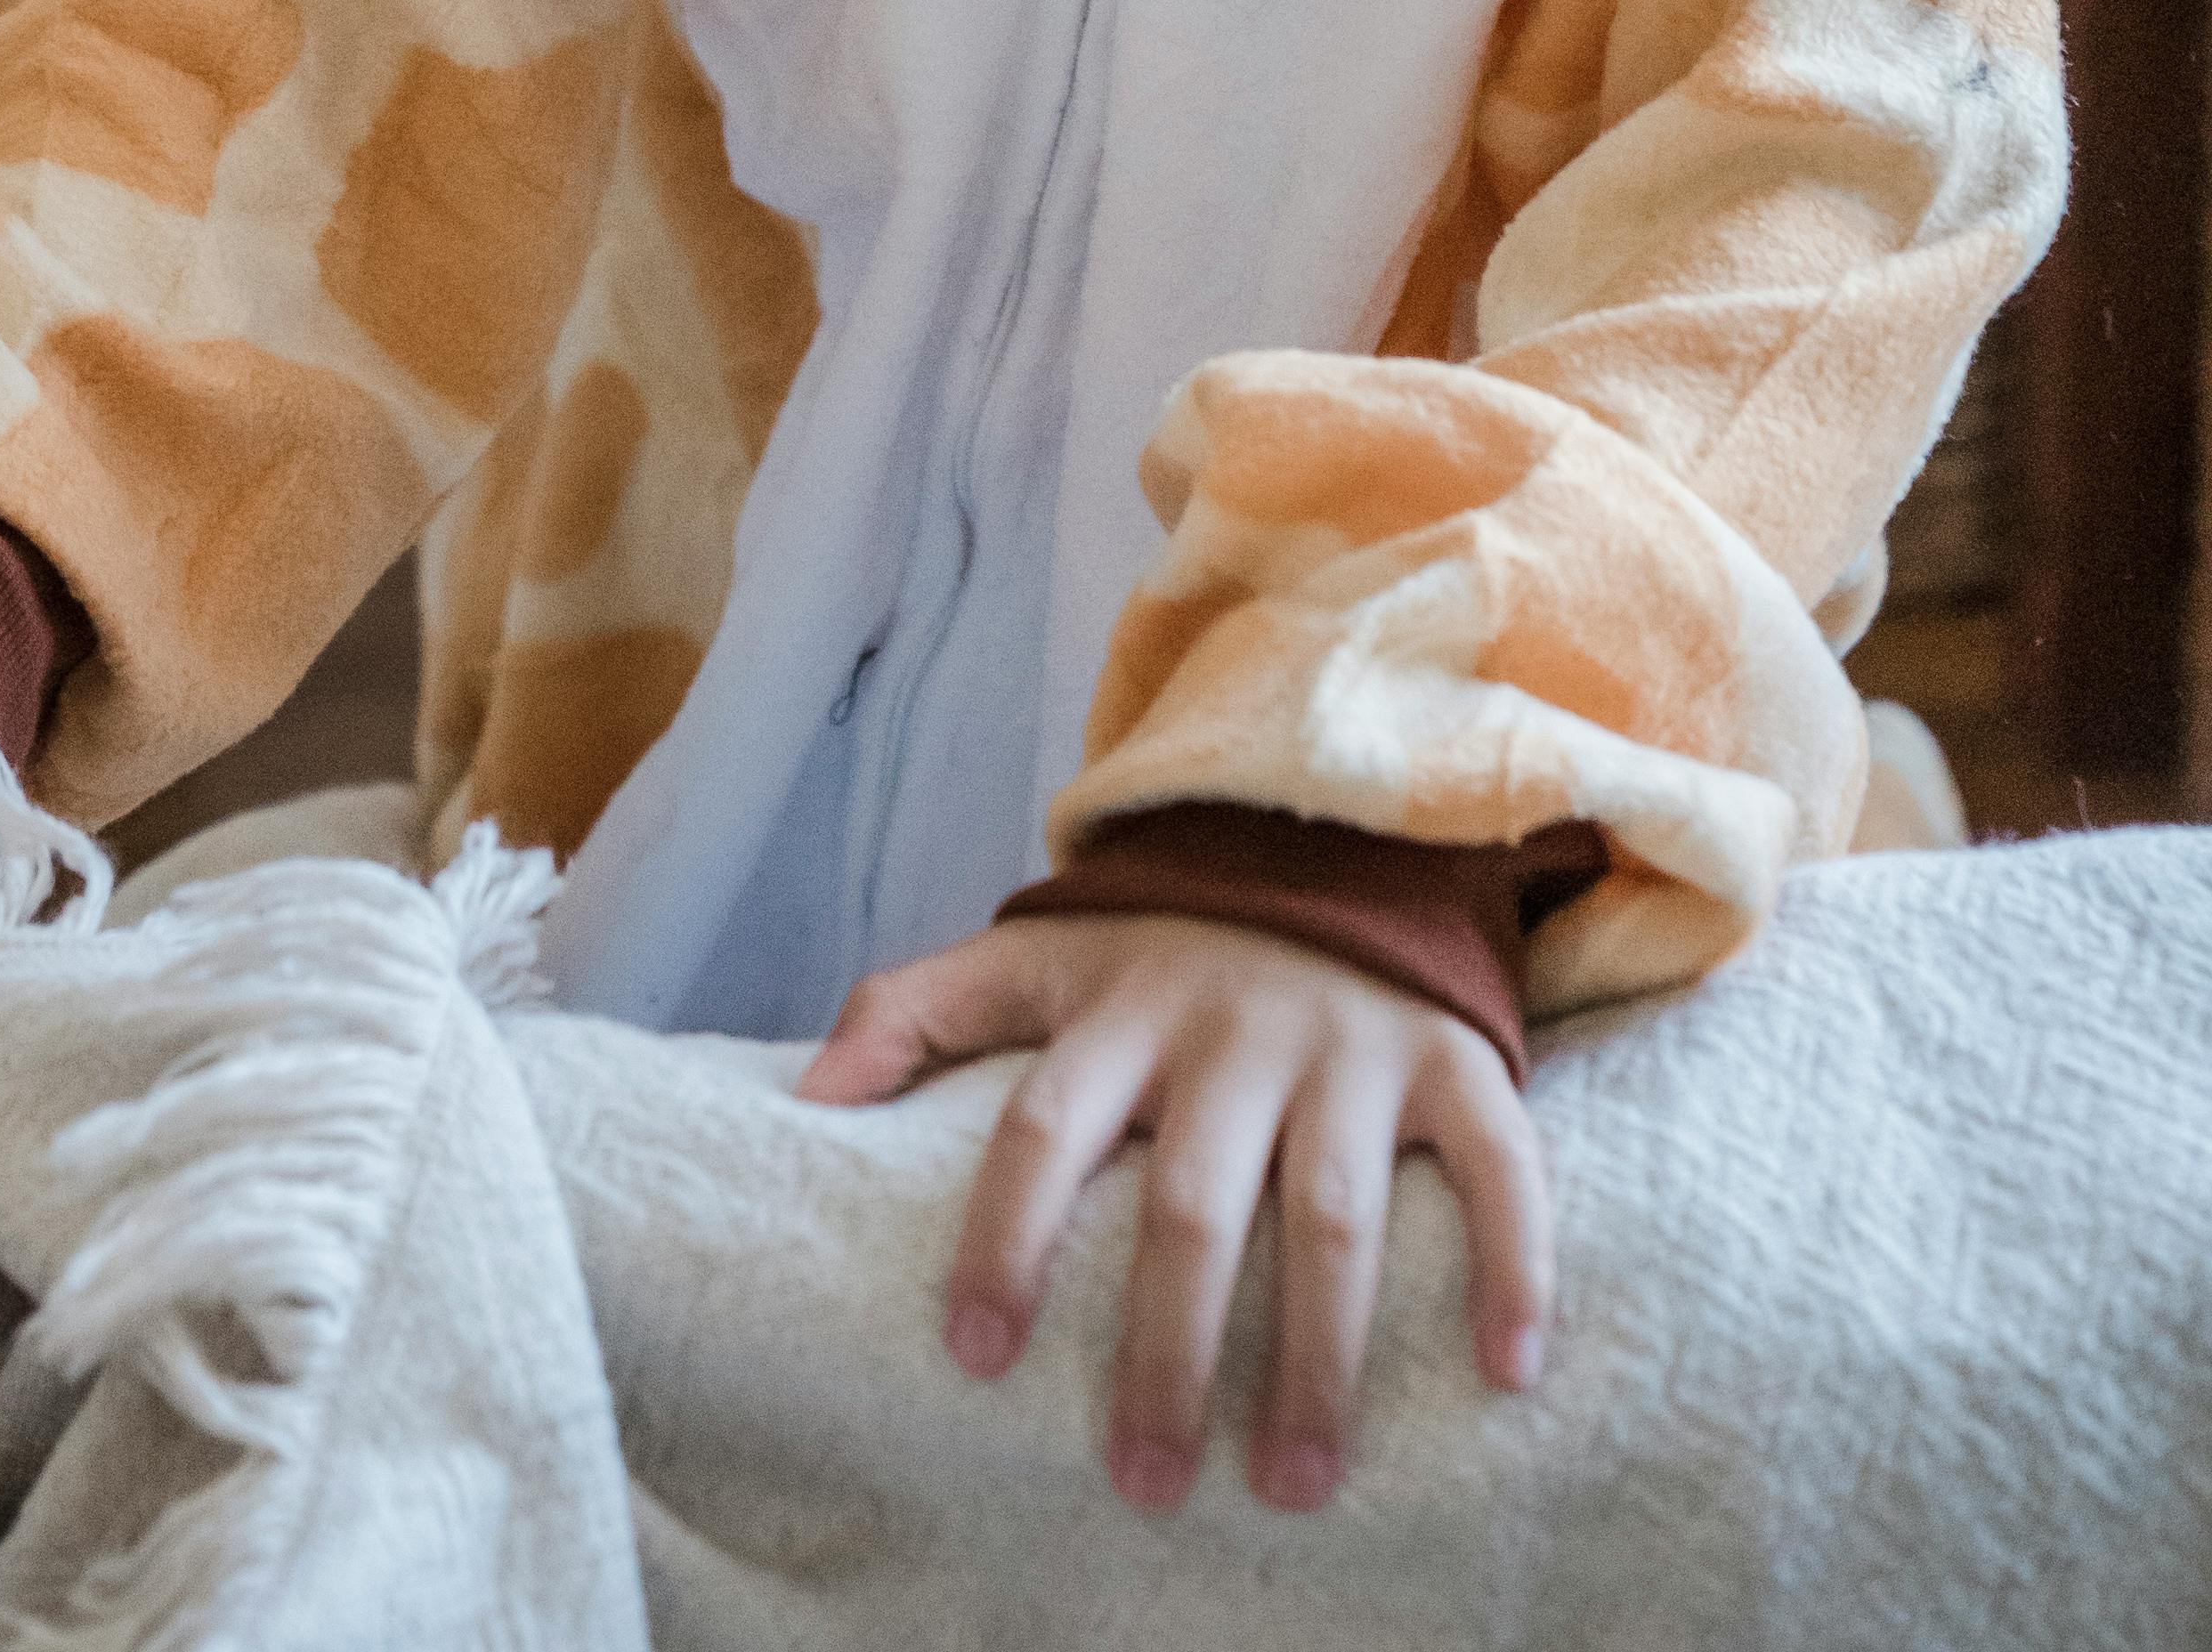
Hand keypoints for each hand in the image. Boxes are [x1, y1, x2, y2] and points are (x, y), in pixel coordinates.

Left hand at [797, 909, 1549, 1513]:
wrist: (1329, 833)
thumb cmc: (1162, 942)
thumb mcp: (1035, 955)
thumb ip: (914, 1009)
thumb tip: (804, 1101)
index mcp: (1120, 1011)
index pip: (1041, 1129)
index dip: (1004, 1239)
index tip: (972, 1359)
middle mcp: (1231, 1031)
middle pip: (1188, 1207)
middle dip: (1166, 1352)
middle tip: (1145, 1481)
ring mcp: (1348, 1044)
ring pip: (1332, 1214)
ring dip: (1320, 1356)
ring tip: (1294, 1484)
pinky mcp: (1453, 1057)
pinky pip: (1497, 1165)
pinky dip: (1514, 1264)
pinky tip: (1510, 1375)